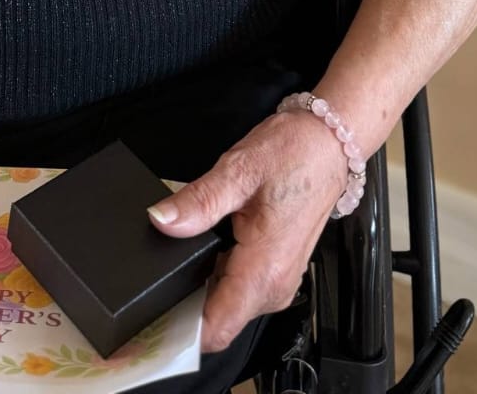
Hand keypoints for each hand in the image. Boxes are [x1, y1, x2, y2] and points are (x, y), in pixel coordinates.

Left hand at [146, 111, 349, 352]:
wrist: (327, 144)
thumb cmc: (293, 155)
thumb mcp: (238, 171)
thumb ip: (198, 202)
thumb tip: (161, 221)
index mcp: (265, 270)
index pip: (217, 329)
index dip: (179, 333)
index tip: (149, 321)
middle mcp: (274, 286)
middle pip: (217, 319)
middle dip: (182, 305)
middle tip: (152, 274)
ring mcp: (277, 281)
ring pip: (225, 304)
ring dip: (198, 287)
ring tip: (177, 253)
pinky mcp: (275, 272)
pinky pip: (237, 288)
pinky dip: (215, 275)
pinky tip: (202, 247)